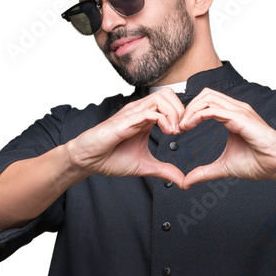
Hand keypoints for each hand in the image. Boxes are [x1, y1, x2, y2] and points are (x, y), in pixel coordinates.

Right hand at [67, 88, 186, 187]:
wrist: (89, 160)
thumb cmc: (110, 158)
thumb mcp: (144, 166)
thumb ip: (164, 171)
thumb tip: (182, 181)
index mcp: (146, 119)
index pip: (170, 103)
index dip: (182, 114)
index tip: (186, 132)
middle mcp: (140, 112)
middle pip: (169, 94)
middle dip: (182, 109)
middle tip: (184, 129)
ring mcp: (133, 114)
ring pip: (161, 97)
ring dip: (174, 112)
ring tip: (176, 131)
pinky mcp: (126, 120)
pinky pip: (149, 112)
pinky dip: (164, 120)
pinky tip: (168, 132)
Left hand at [177, 88, 275, 188]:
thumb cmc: (258, 162)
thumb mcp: (224, 167)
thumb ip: (204, 172)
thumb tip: (186, 182)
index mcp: (232, 117)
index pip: (206, 103)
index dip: (190, 112)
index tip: (180, 129)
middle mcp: (235, 110)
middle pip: (205, 95)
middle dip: (187, 108)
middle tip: (178, 126)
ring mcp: (239, 112)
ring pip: (208, 98)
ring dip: (191, 110)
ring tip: (182, 126)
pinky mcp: (241, 118)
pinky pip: (215, 110)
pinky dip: (199, 115)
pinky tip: (190, 126)